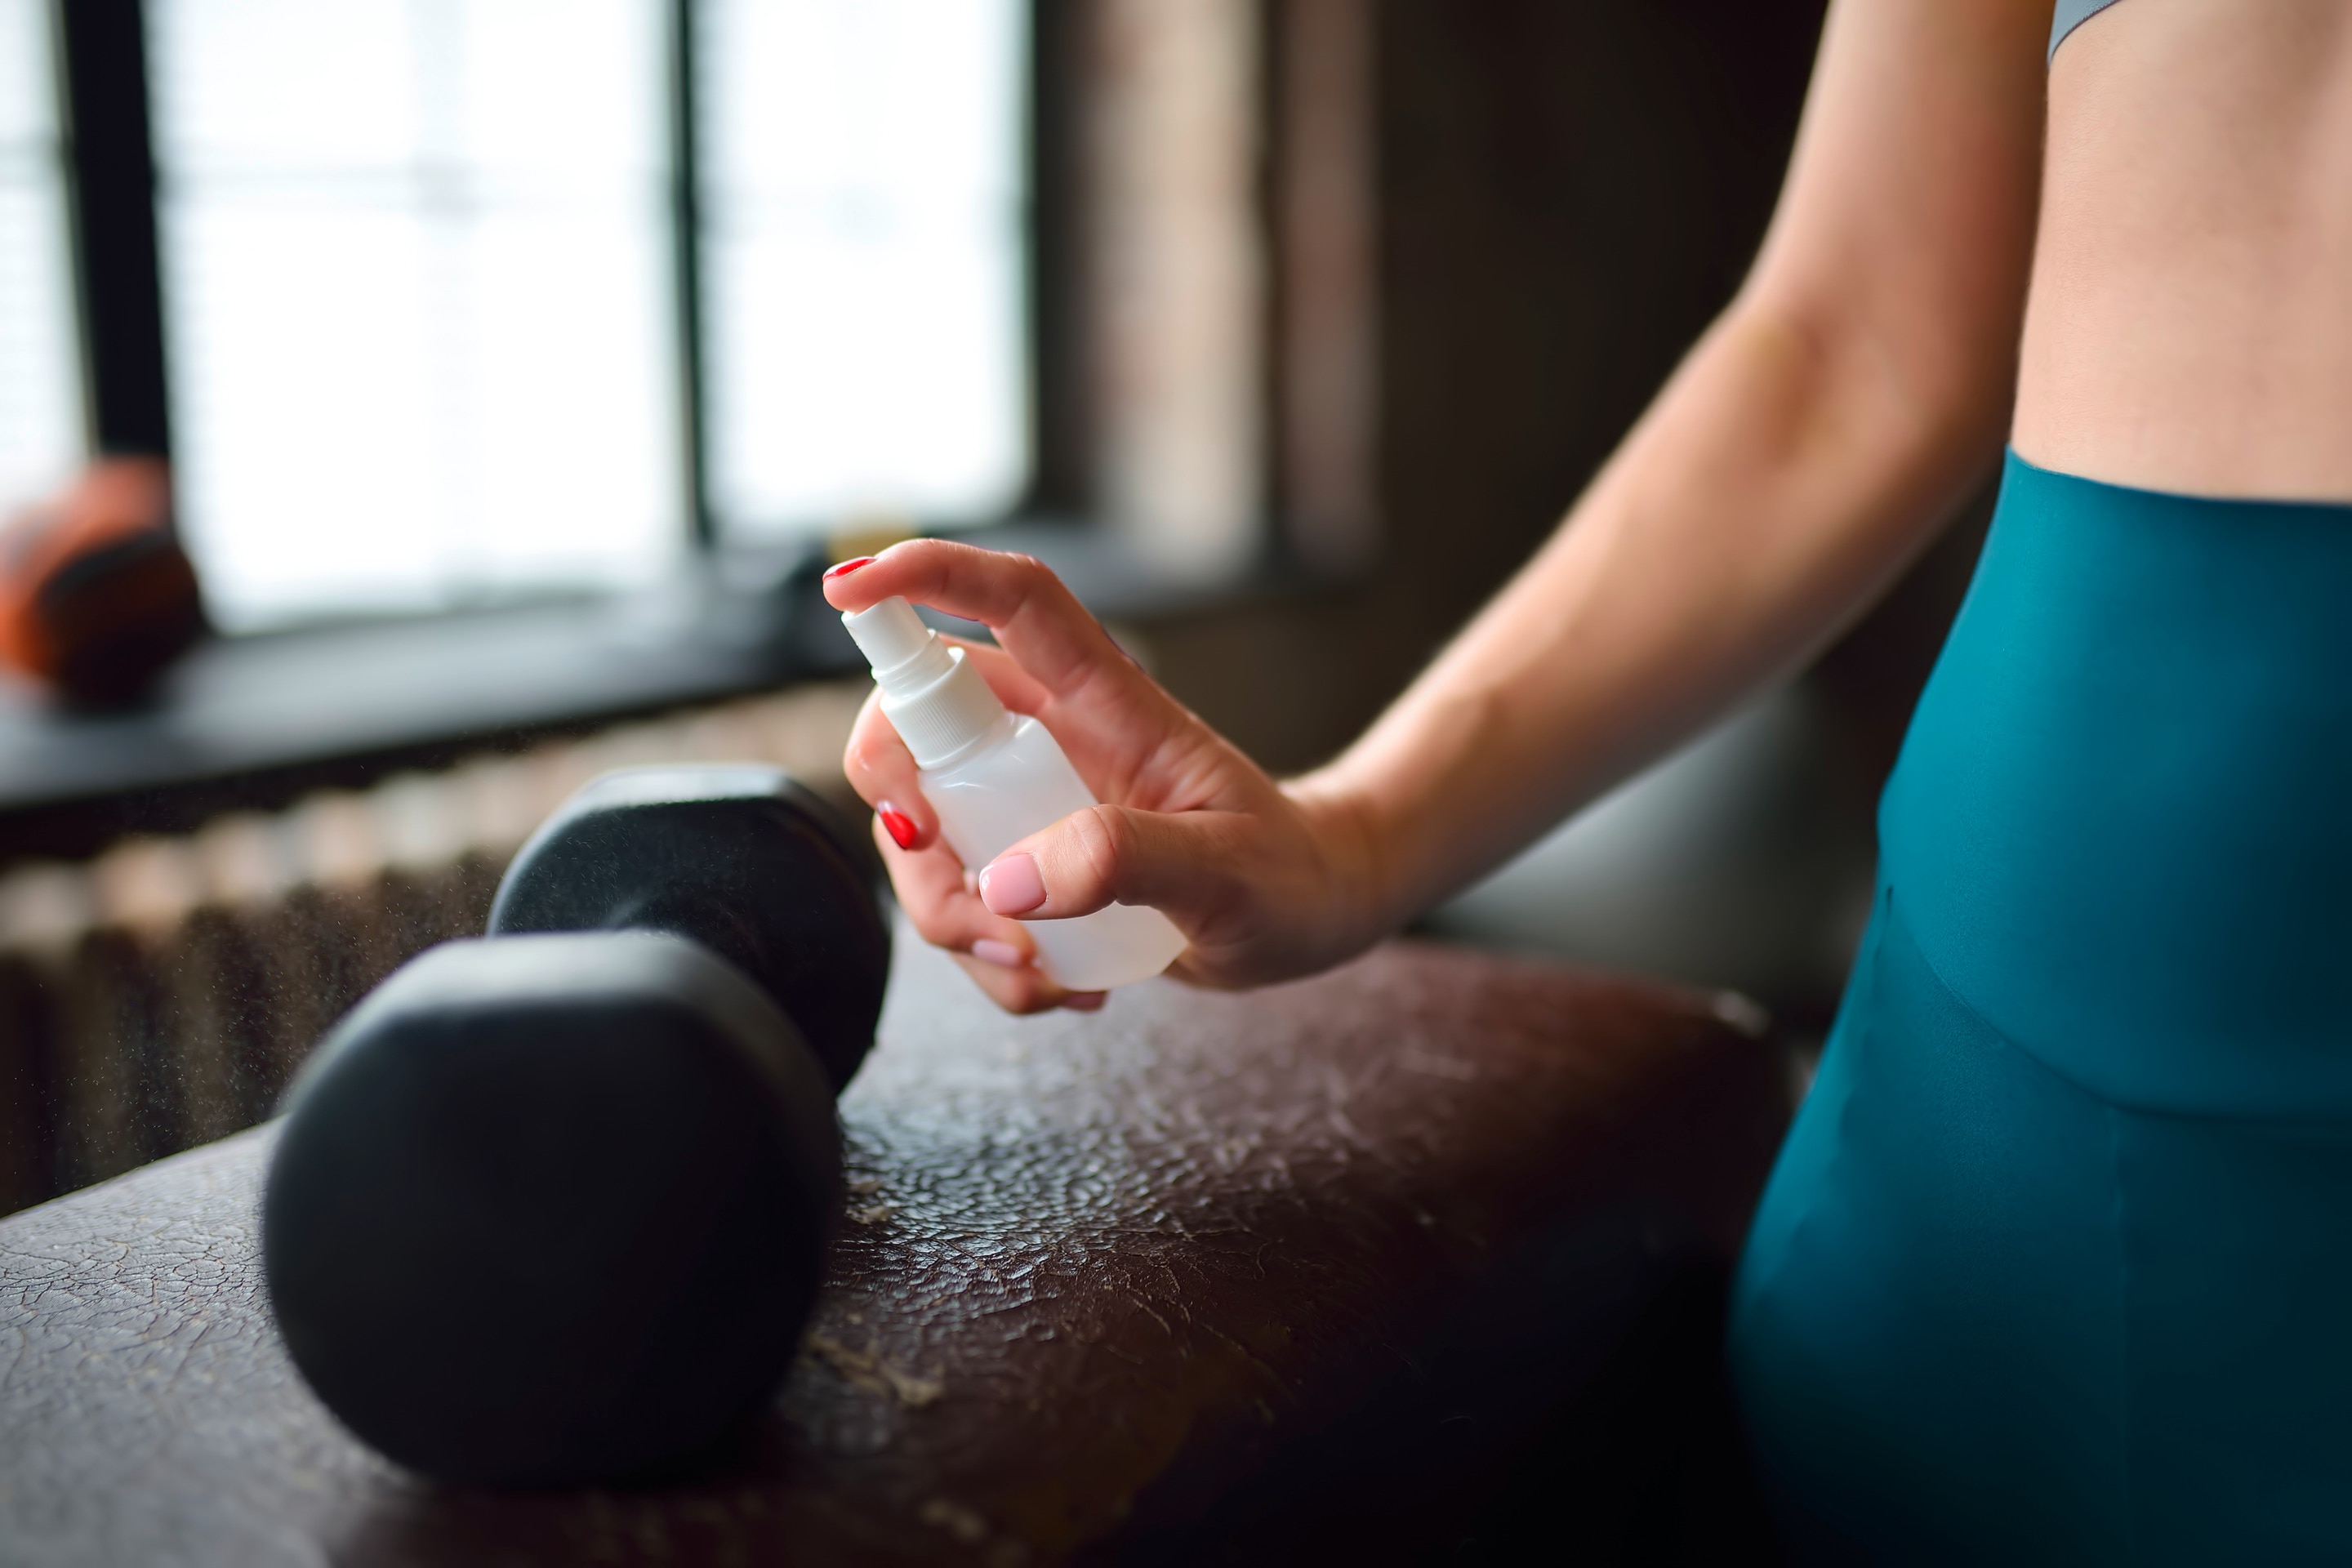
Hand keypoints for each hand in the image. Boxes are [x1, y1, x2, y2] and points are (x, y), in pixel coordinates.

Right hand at [823, 541, 1387, 1013]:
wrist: (1310, 920)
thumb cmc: (1286, 876)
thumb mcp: (1224, 872)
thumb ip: (1122, 861)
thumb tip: (1008, 881)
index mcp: (1107, 700)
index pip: (1011, 600)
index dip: (925, 574)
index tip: (847, 590)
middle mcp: (1053, 738)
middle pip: (919, 729)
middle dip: (907, 819)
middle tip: (971, 901)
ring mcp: (1031, 802)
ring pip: (923, 833)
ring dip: (955, 917)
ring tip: (1042, 968)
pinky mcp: (1026, 865)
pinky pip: (958, 903)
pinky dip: (990, 962)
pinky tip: (1065, 984)